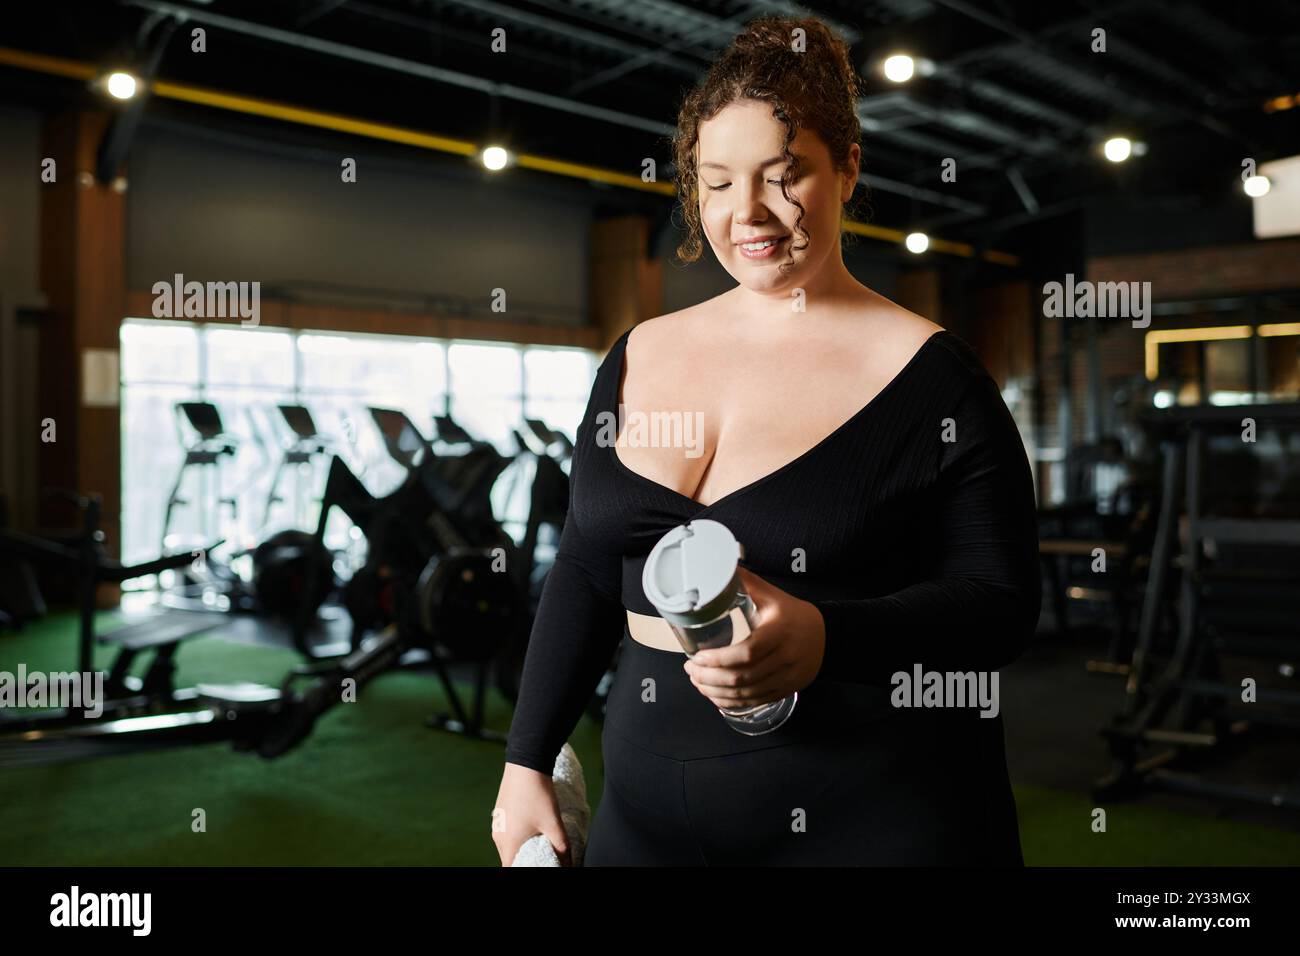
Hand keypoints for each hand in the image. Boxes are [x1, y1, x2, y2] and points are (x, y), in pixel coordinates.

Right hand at [492, 763, 571, 866]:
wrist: (526, 765)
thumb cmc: (538, 796)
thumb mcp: (553, 824)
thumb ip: (562, 847)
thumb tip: (568, 863)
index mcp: (508, 843)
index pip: (511, 868)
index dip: (524, 868)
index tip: (538, 865)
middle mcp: (498, 835)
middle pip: (509, 857)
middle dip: (525, 859)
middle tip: (542, 855)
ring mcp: (497, 823)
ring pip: (508, 843)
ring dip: (521, 846)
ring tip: (539, 841)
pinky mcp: (499, 812)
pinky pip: (506, 831)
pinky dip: (517, 834)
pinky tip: (531, 825)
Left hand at [683, 566, 825, 709]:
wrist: (828, 636)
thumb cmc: (795, 615)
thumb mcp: (774, 596)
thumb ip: (747, 583)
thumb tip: (720, 565)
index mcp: (779, 631)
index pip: (747, 652)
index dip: (719, 659)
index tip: (697, 656)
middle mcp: (785, 657)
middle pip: (743, 676)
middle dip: (710, 677)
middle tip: (690, 670)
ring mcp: (787, 677)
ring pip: (746, 693)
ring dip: (716, 692)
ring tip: (697, 682)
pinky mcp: (786, 690)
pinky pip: (755, 701)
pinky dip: (732, 702)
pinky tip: (716, 696)